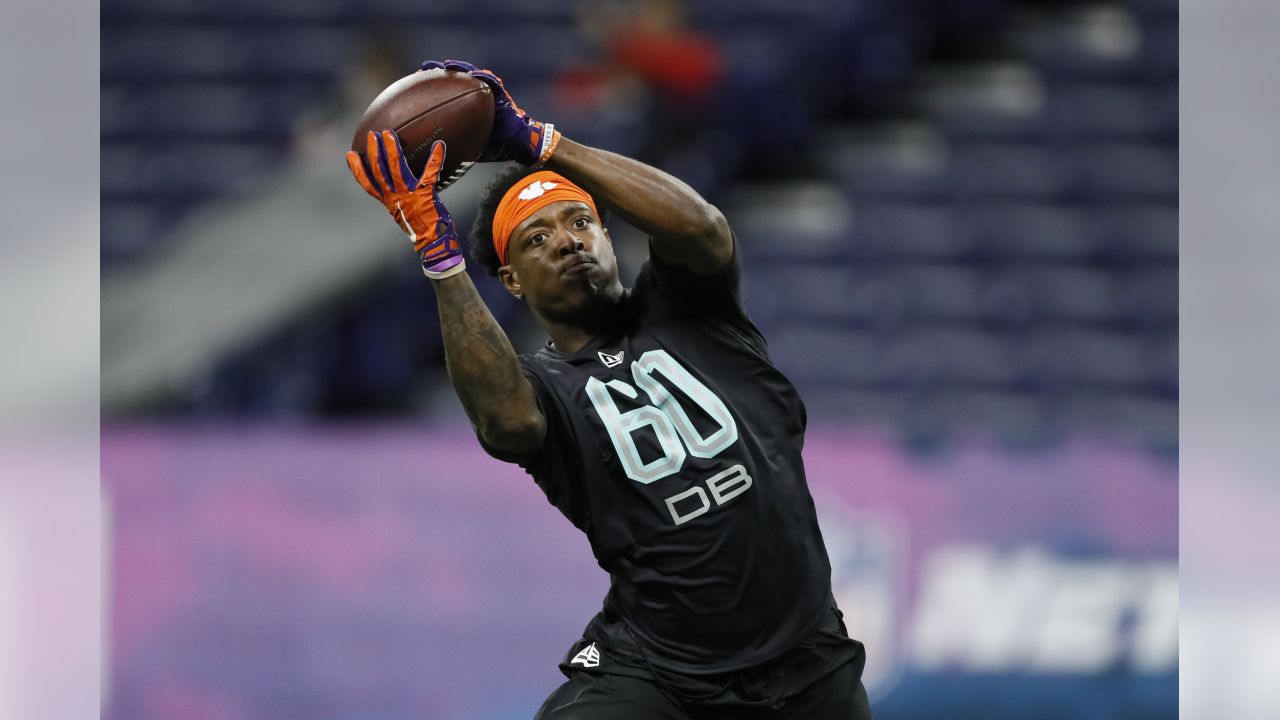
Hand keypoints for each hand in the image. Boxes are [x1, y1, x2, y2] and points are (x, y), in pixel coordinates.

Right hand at [345, 130, 466, 279]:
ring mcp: (409, 195)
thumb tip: (399, 187)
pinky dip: (435, 158)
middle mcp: (395, 197)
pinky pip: (430, 173)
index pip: (368, 184)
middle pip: (379, 171)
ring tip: (389, 134)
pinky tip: (440, 145)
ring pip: (396, 169)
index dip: (357, 169)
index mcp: (388, 201)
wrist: (432, 242)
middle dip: (374, 152)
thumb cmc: (420, 227)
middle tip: (372, 135)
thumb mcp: (403, 212)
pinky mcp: (425, 194)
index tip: (349, 155)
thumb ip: (399, 199)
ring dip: (392, 150)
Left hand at [420, 59, 560, 165]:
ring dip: (459, 68)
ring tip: (446, 65)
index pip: (443, 90)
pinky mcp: (500, 94)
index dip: (428, 85)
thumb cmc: (490, 146)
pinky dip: (483, 78)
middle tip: (422, 69)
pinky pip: (492, 83)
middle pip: (454, 78)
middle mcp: (474, 94)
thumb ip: (450, 141)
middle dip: (438, 72)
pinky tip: (473, 74)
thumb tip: (427, 156)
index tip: (411, 83)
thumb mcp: (465, 143)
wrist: (515, 145)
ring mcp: (487, 92)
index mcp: (463, 104)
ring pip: (471, 75)